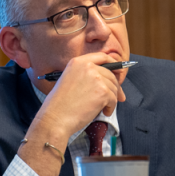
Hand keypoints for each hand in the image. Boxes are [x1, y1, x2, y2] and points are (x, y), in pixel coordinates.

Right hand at [20, 53, 125, 175]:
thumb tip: (107, 80)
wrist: (55, 118)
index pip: (102, 57)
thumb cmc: (59, 105)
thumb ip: (86, 76)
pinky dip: (111, 108)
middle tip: (117, 97)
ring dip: (111, 100)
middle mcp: (88, 67)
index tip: (119, 70)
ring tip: (102, 108)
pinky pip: (114, 99)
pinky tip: (104, 112)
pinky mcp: (103, 91)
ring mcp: (96, 78)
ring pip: (114, 88)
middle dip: (115, 87)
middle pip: (111, 74)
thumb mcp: (69, 80)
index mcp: (78, 62)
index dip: (113, 63)